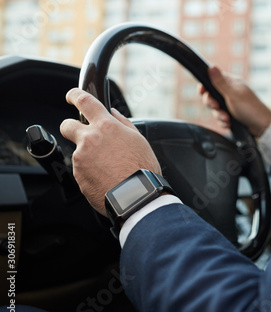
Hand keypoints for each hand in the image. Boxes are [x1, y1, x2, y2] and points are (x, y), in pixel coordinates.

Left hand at [60, 88, 161, 215]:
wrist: (136, 196)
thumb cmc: (142, 169)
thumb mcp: (139, 140)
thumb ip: (123, 124)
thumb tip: (113, 114)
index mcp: (106, 127)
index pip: (84, 101)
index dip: (75, 95)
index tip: (72, 96)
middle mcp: (89, 140)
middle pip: (67, 126)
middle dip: (71, 127)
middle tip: (84, 136)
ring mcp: (81, 158)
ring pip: (79, 152)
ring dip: (89, 156)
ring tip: (109, 168)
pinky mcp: (78, 176)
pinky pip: (81, 170)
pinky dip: (91, 172)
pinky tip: (106, 178)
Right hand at [199, 66, 270, 136]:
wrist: (262, 126)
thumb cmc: (250, 108)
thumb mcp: (232, 94)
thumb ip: (220, 82)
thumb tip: (211, 66)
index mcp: (231, 83)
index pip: (212, 80)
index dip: (205, 86)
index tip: (202, 92)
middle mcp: (230, 92)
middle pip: (211, 96)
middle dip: (212, 104)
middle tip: (217, 106)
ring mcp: (231, 104)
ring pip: (215, 109)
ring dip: (219, 115)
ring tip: (227, 118)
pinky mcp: (232, 115)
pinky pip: (221, 118)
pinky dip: (223, 121)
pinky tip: (229, 123)